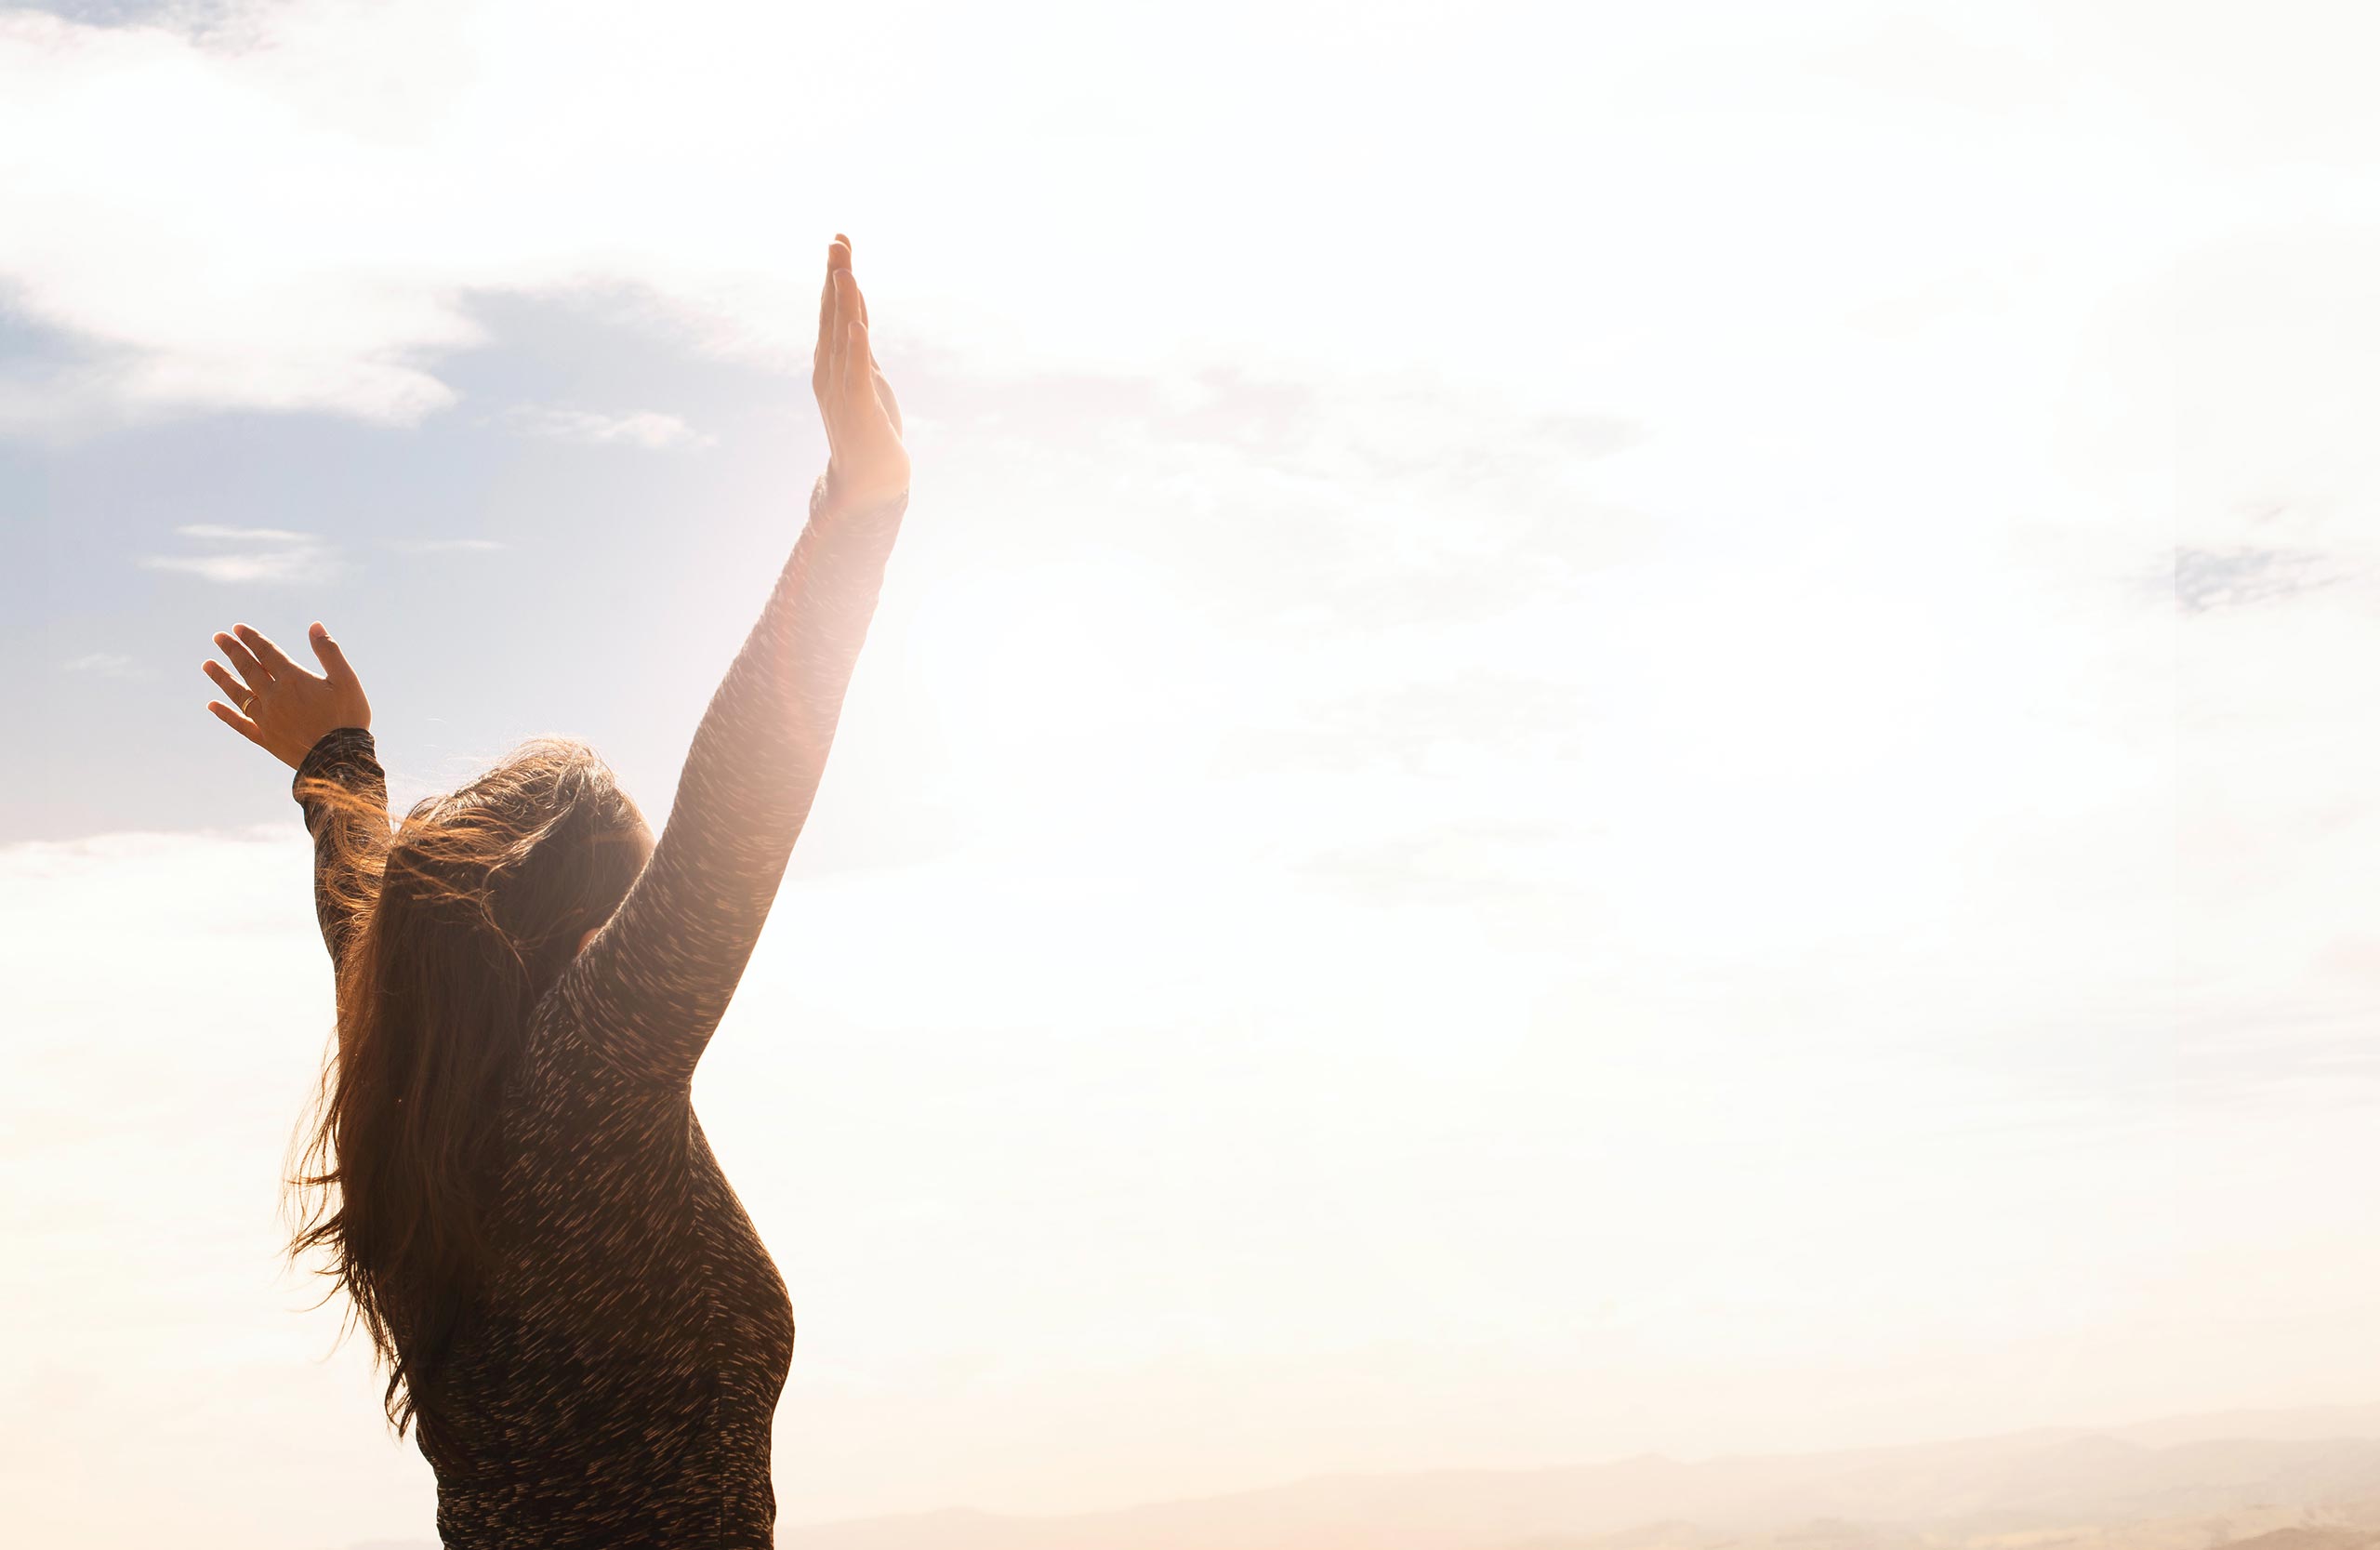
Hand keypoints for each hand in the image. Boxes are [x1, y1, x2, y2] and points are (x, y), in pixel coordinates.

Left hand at [202, 621, 371, 769]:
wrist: (340, 759)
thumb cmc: (347, 718)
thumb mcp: (347, 680)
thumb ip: (329, 651)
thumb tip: (314, 625)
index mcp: (293, 680)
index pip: (267, 653)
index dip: (252, 639)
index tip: (237, 628)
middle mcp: (274, 696)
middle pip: (248, 669)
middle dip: (233, 651)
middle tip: (218, 638)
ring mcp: (266, 718)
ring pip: (238, 694)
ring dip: (222, 678)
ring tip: (207, 665)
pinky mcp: (266, 738)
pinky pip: (240, 724)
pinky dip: (225, 715)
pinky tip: (212, 705)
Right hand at [812, 233, 908, 516]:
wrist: (868, 481)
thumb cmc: (870, 429)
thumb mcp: (866, 376)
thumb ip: (858, 345)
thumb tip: (855, 311)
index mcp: (831, 361)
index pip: (833, 310)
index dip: (836, 275)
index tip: (841, 240)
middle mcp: (830, 370)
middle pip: (832, 315)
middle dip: (835, 277)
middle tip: (838, 240)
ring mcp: (841, 389)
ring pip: (841, 338)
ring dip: (842, 303)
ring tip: (844, 270)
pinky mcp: (859, 407)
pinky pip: (857, 372)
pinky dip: (857, 347)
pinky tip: (857, 324)